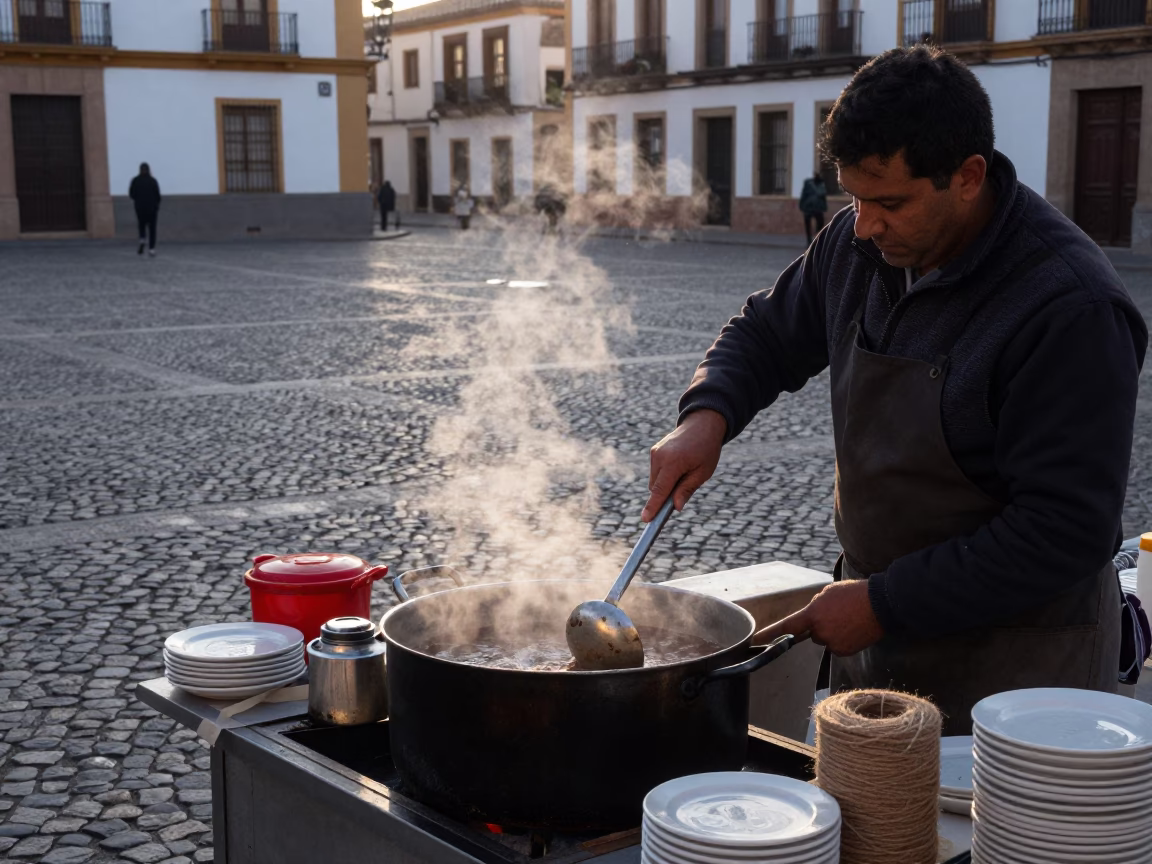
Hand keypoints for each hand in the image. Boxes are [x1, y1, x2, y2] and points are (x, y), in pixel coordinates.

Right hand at [642, 410, 726, 521]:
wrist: (701, 424)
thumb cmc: (706, 449)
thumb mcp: (702, 472)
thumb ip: (687, 489)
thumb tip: (675, 507)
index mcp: (673, 462)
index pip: (660, 490)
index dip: (653, 507)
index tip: (646, 519)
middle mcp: (660, 457)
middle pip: (656, 488)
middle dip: (665, 495)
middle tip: (682, 491)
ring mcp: (655, 453)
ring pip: (655, 481)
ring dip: (665, 484)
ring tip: (684, 472)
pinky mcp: (654, 451)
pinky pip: (656, 472)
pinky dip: (664, 475)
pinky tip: (678, 466)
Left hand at [753, 580, 883, 655]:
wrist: (880, 605)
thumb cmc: (853, 594)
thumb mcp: (828, 593)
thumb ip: (814, 607)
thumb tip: (811, 618)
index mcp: (812, 614)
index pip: (787, 626)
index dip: (770, 634)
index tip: (755, 640)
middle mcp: (819, 632)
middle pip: (812, 633)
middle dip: (820, 626)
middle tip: (837, 614)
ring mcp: (832, 643)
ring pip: (825, 639)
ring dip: (833, 632)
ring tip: (848, 619)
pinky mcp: (843, 651)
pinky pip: (837, 646)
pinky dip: (843, 640)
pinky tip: (853, 629)